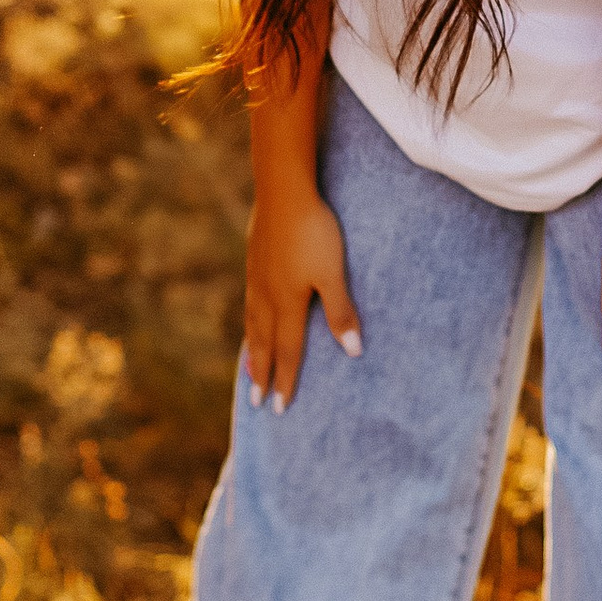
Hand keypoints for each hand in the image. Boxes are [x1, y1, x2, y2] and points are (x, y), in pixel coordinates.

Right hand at [242, 179, 362, 412]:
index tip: (280, 409)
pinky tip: (251, 319)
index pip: (288, 351)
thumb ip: (341, 311)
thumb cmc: (313, 232)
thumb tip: (353, 351)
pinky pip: (249, 304)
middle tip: (254, 402)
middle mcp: (267, 297)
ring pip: (252, 325)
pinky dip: (248, 323)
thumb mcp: (332, 273)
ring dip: (252, 352)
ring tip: (249, 370)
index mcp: (287, 304)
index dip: (286, 381)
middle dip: (261, 375)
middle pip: (264, 344)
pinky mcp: (254, 262)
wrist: (282, 192)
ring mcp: (257, 279)